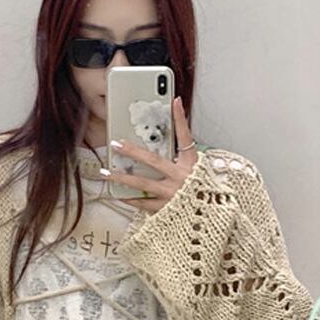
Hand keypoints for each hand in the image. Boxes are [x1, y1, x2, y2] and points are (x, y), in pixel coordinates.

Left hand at [100, 97, 197, 213]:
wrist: (213, 217)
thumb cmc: (207, 194)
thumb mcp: (204, 171)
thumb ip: (189, 156)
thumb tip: (178, 135)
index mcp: (193, 166)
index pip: (186, 138)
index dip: (181, 119)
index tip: (174, 102)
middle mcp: (181, 178)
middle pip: (153, 161)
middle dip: (133, 151)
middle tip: (116, 144)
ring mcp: (172, 195)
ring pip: (142, 184)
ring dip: (122, 177)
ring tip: (106, 173)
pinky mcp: (165, 209)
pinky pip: (143, 203)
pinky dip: (130, 199)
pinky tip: (118, 194)